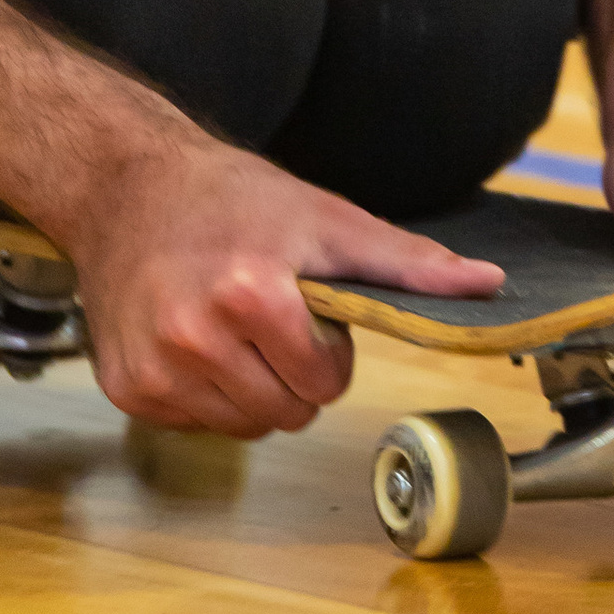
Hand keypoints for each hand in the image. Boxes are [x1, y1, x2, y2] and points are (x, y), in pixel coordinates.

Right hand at [62, 126, 505, 438]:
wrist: (128, 187)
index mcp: (250, 295)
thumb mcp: (327, 220)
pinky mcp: (126, 387)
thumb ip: (408, 263)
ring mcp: (154, 369)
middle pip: (286, 413)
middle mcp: (193, 338)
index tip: (303, 307)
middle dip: (292, 373)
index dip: (326, 349)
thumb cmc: (233, 199)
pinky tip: (194, 340)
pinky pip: (195, 422)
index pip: (325, 383)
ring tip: (232, 327)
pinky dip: (205, 392)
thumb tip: (487, 284)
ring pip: (242, 426)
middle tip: (268, 316)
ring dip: (251, 388)